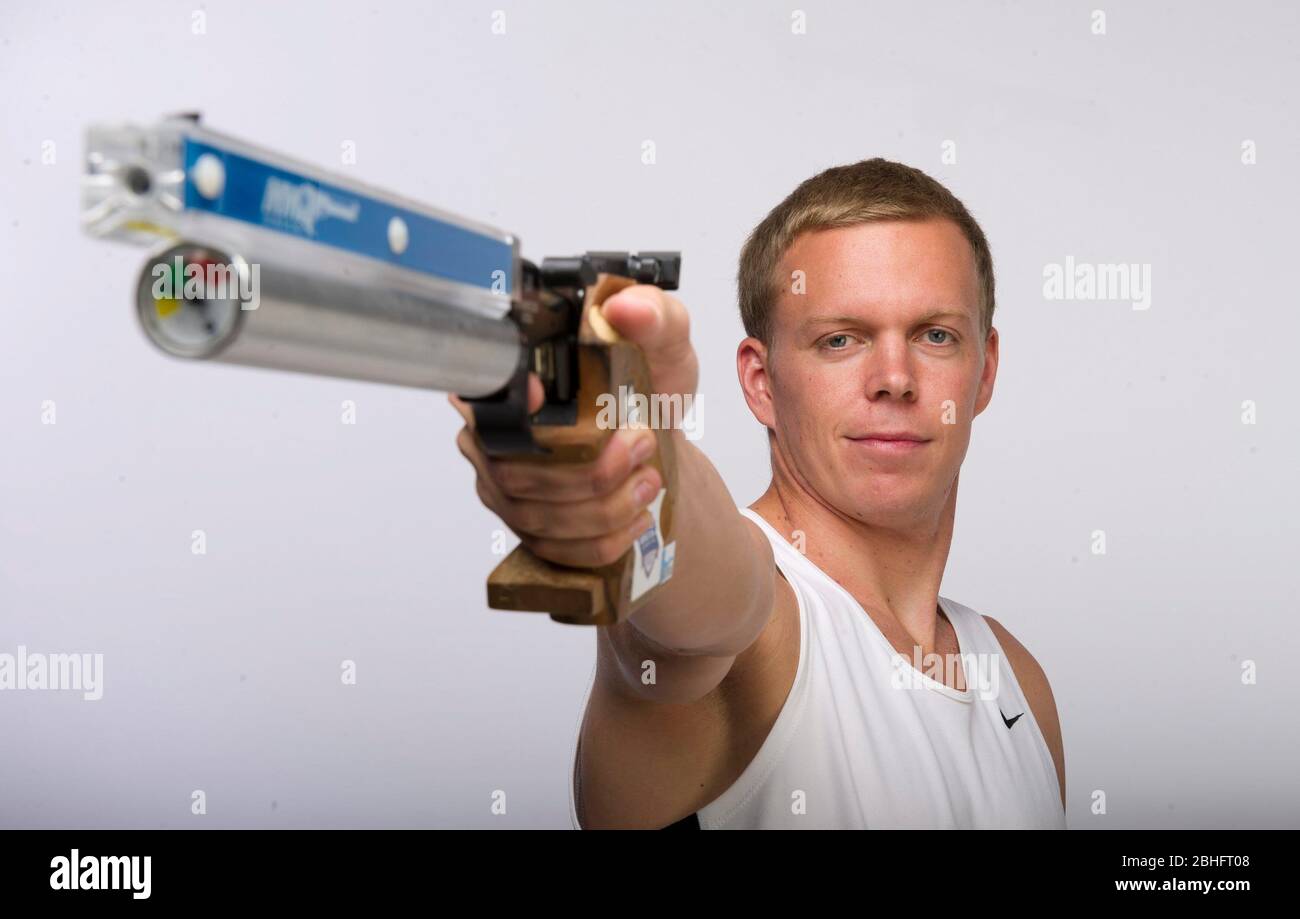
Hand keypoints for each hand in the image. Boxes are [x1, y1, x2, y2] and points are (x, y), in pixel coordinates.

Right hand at [449, 285, 696, 568]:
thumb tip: (625, 309)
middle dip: (590, 468)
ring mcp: (507, 493)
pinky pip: (559, 550)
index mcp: (514, 386)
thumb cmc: (650, 390)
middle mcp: (495, 440)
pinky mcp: (532, 535)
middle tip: (641, 444)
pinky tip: (633, 517)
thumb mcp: (665, 346)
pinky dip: (604, 538)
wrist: (662, 447)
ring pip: (541, 517)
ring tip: (648, 480)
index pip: (485, 400)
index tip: (540, 394)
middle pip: (518, 472)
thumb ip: (653, 316)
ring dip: (605, 505)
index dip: (507, 404)